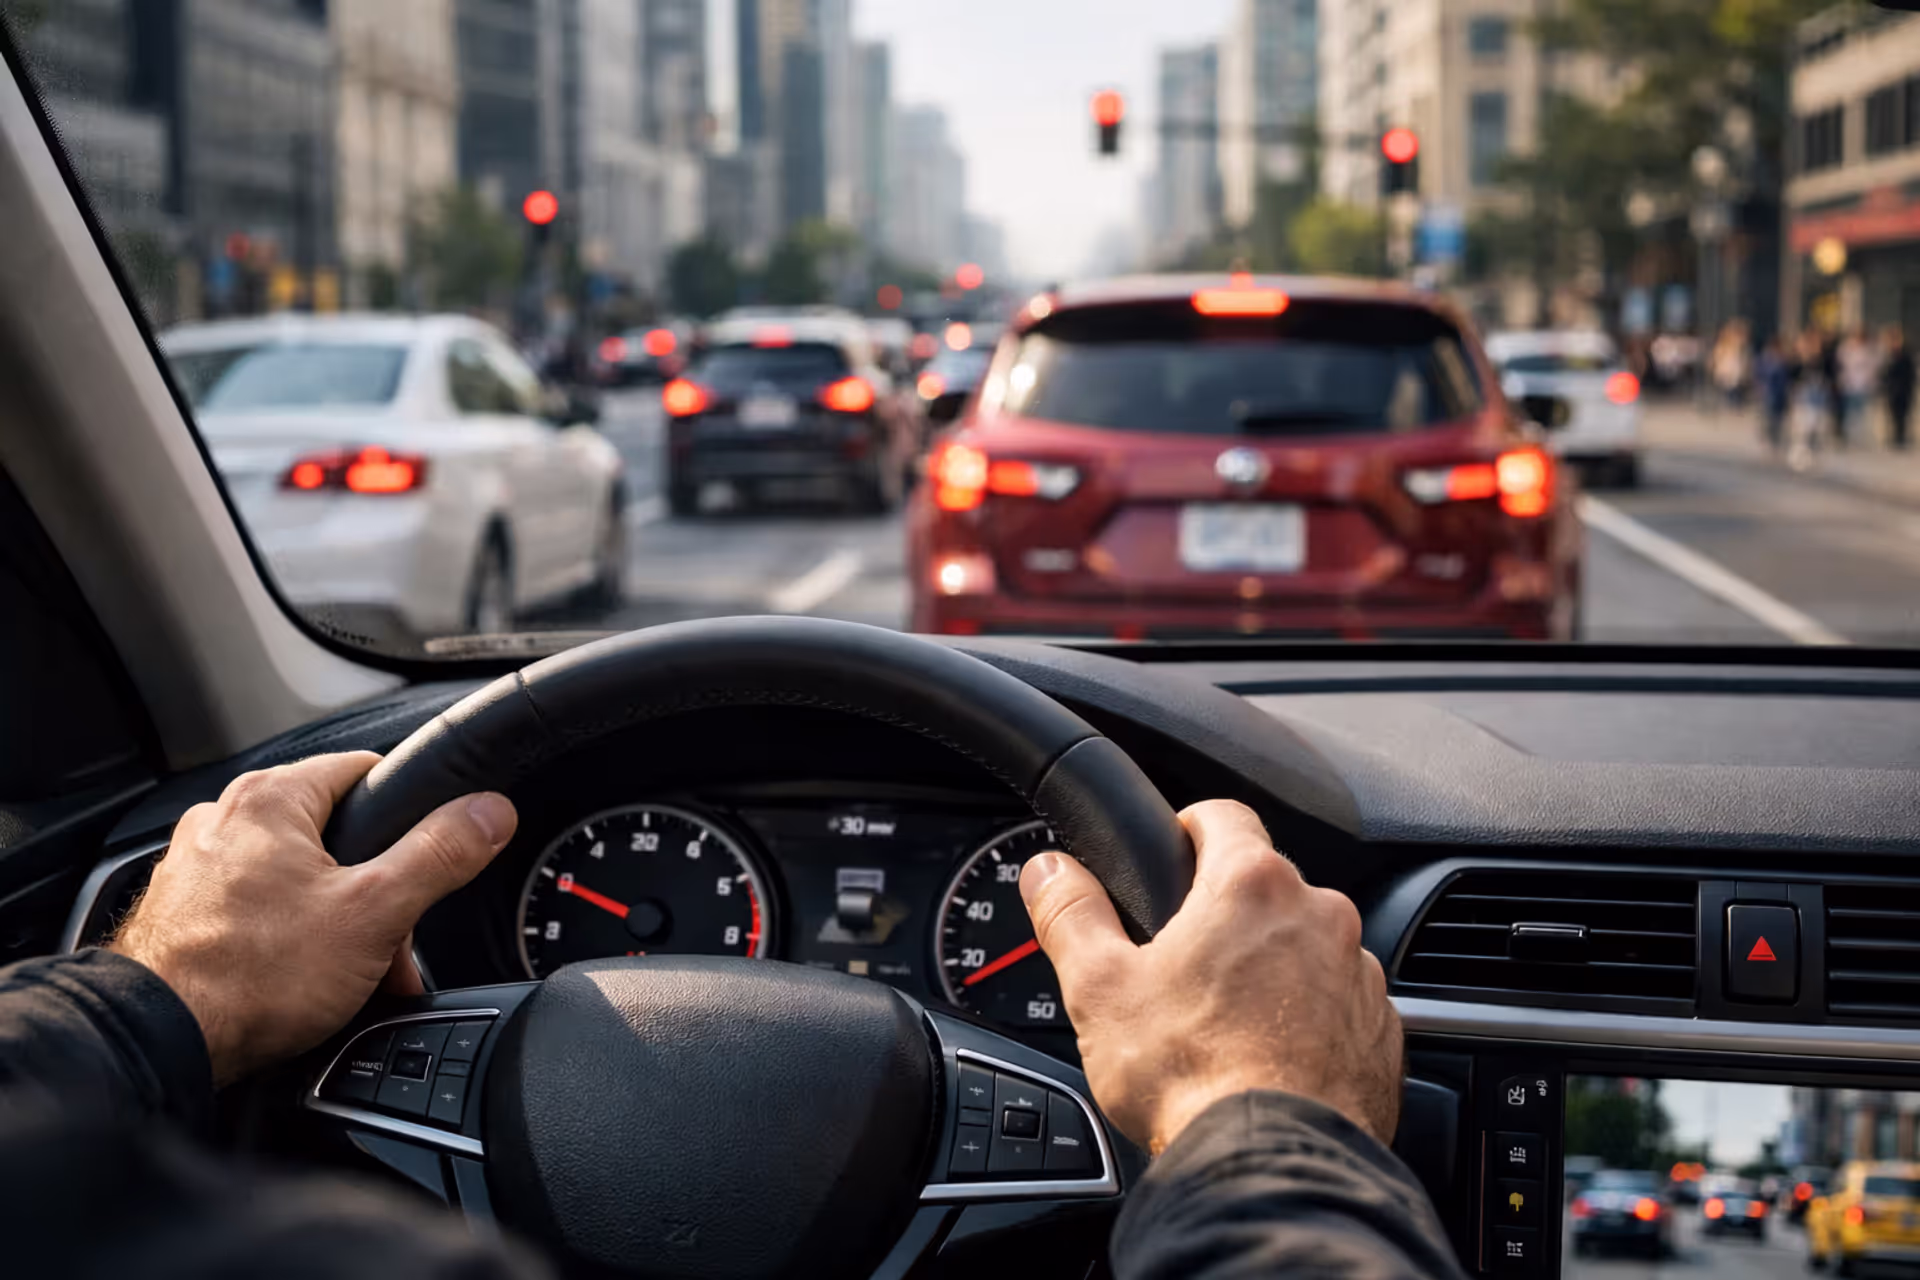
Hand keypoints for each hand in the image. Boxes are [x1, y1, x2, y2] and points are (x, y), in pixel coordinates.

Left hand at [112, 752, 516, 1085]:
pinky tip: (304, 984)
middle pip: (336, 837)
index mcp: (271, 798)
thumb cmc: (250, 975)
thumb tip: (489, 812)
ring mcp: (197, 867)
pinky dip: (290, 941)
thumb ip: (440, 854)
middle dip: (376, 895)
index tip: (432, 852)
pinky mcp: (183, 913)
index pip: (366, 769)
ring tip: (352, 976)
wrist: (161, 1042)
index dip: (411, 812)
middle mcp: (225, 820)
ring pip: (298, 880)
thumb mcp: (376, 911)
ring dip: (338, 923)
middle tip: (393, 945)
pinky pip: (259, 912)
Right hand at [1019, 799, 1400, 1153]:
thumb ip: (1071, 914)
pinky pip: (1342, 1006)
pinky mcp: (1384, 1033)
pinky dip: (1312, 1021)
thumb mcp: (1100, 988)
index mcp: (1251, 886)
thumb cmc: (1191, 1076)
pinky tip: (1272, 1060)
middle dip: (1229, 915)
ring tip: (1229, 1023)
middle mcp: (1322, 916)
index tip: (1175, 848)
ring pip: (1309, 948)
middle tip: (1186, 965)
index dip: (1190, 827)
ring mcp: (1361, 975)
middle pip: (1268, 888)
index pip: (1224, 816)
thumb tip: (1049, 871)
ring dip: (1276, 969)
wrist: (1271, 1165)